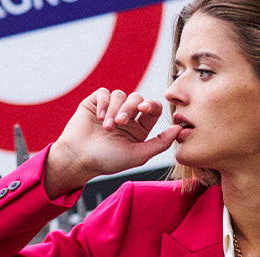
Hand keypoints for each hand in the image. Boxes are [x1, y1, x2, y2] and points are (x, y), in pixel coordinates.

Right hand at [44, 88, 180, 197]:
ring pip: (120, 95)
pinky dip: (103, 104)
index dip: (151, 105)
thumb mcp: (139, 155)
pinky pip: (104, 92)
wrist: (79, 158)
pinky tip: (99, 118)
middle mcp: (127, 117)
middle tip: (121, 122)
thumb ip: (160, 143)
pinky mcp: (95, 103)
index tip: (145, 109)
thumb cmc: (108, 160)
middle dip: (131, 108)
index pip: (152, 109)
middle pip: (137, 99)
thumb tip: (180, 129)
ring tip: (107, 127)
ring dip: (115, 110)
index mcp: (140, 129)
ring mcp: (110, 109)